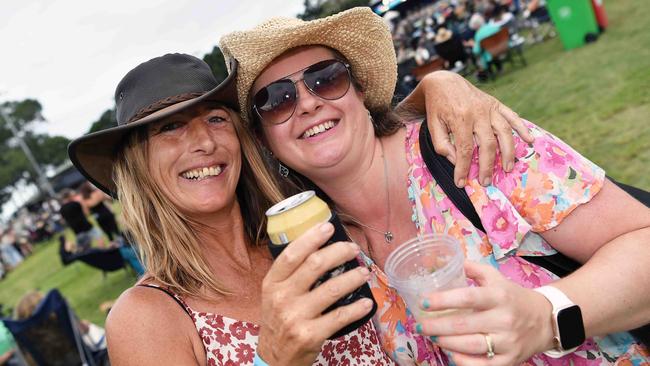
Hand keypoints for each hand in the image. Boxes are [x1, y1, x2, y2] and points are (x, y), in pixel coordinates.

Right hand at [256, 222, 373, 364]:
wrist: (274, 359)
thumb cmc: (279, 321)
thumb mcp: (275, 295)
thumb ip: (291, 275)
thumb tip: (320, 247)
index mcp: (272, 283)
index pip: (291, 254)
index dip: (311, 238)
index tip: (328, 227)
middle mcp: (282, 298)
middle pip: (315, 265)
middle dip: (339, 252)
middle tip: (353, 249)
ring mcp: (296, 317)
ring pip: (332, 289)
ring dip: (353, 277)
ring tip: (364, 272)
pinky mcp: (310, 335)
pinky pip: (340, 316)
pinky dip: (357, 308)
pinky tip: (366, 302)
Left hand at [397, 71, 533, 186]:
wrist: (444, 82)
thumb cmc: (437, 107)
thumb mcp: (432, 125)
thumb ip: (442, 144)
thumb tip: (456, 161)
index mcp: (460, 118)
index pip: (465, 149)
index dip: (464, 168)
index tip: (461, 182)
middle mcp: (478, 112)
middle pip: (487, 144)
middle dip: (488, 166)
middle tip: (486, 182)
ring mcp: (489, 107)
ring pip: (504, 132)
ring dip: (508, 152)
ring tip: (508, 168)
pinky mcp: (496, 103)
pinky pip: (512, 116)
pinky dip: (522, 128)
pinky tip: (529, 140)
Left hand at [414, 261, 554, 365]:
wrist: (545, 320)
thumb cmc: (513, 297)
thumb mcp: (496, 278)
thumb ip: (471, 269)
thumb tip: (443, 261)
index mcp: (498, 296)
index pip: (467, 297)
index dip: (443, 300)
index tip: (424, 302)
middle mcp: (504, 319)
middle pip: (463, 325)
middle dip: (436, 326)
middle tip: (419, 325)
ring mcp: (507, 341)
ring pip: (470, 346)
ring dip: (446, 342)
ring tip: (432, 336)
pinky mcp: (510, 359)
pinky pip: (484, 365)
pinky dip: (464, 362)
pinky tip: (451, 354)